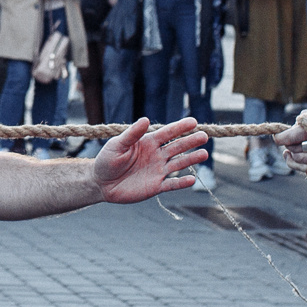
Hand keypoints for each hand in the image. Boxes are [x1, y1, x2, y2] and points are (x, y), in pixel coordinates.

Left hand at [90, 117, 208, 202]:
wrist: (101, 183)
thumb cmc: (108, 160)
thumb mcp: (117, 144)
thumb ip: (132, 134)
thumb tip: (145, 119)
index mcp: (148, 142)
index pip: (167, 133)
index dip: (180, 127)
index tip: (193, 122)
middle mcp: (156, 155)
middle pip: (177, 147)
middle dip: (190, 141)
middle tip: (204, 136)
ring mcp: (158, 170)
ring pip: (178, 164)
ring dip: (191, 159)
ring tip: (204, 154)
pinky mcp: (156, 186)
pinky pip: (171, 184)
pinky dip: (181, 183)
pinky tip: (192, 179)